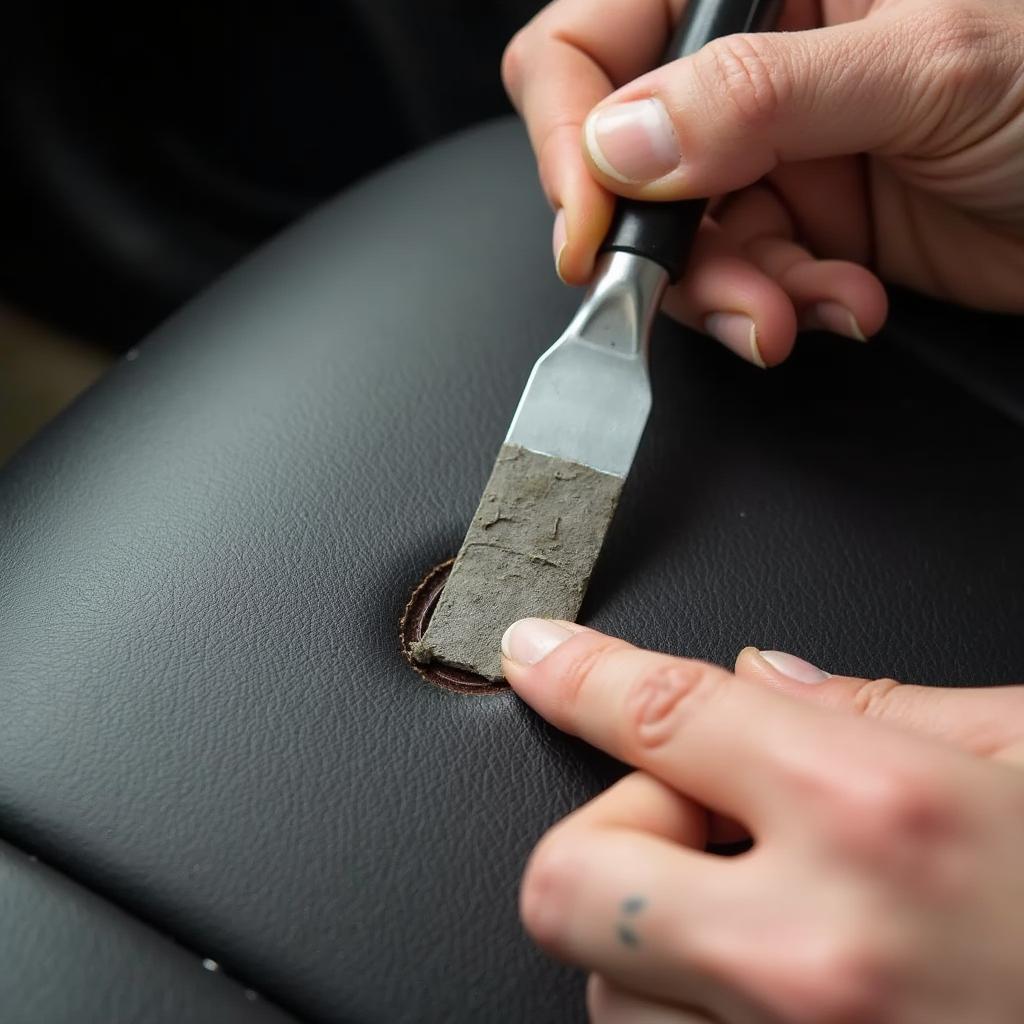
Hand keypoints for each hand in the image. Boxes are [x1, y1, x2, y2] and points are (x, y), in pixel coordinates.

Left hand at [501, 619, 1023, 1022]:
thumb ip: (893, 710)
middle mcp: (822, 952)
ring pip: (607, 989)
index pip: (663, 712)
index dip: (580, 671)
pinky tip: (784, 992)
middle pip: (571, 876)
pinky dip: (692, 1014)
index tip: (537, 655)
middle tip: (699, 829)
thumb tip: (774, 676)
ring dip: (659, 941)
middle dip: (612, 838)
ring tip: (773, 926)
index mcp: (882, 815)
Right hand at [502, 0, 1023, 366]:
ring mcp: (770, 147)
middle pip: (621, 161)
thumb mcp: (924, 66)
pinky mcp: (800, 220)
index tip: (589, 227)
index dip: (569, 135)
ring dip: (734, 293)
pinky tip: (844, 303)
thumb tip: (619, 143)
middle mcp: (750, 61)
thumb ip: (756, 98)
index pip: (592, 40)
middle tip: (717, 291)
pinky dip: (782, 306)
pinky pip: (741, 280)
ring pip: (678, 240)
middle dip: (663, 245)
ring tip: (800, 310)